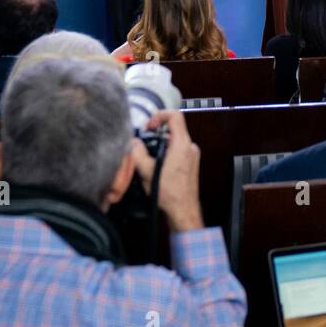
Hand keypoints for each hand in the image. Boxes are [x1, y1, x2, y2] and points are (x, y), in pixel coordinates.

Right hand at [130, 109, 203, 231]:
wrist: (183, 210)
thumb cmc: (170, 193)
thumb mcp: (147, 171)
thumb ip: (137, 152)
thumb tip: (133, 142)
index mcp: (182, 145)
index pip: (175, 116)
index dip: (159, 116)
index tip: (149, 127)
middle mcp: (190, 147)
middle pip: (173, 129)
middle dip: (156, 134)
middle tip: (144, 145)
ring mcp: (192, 156)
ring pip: (174, 142)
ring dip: (159, 146)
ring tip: (149, 160)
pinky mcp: (190, 164)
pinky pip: (177, 151)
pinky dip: (166, 154)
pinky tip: (157, 167)